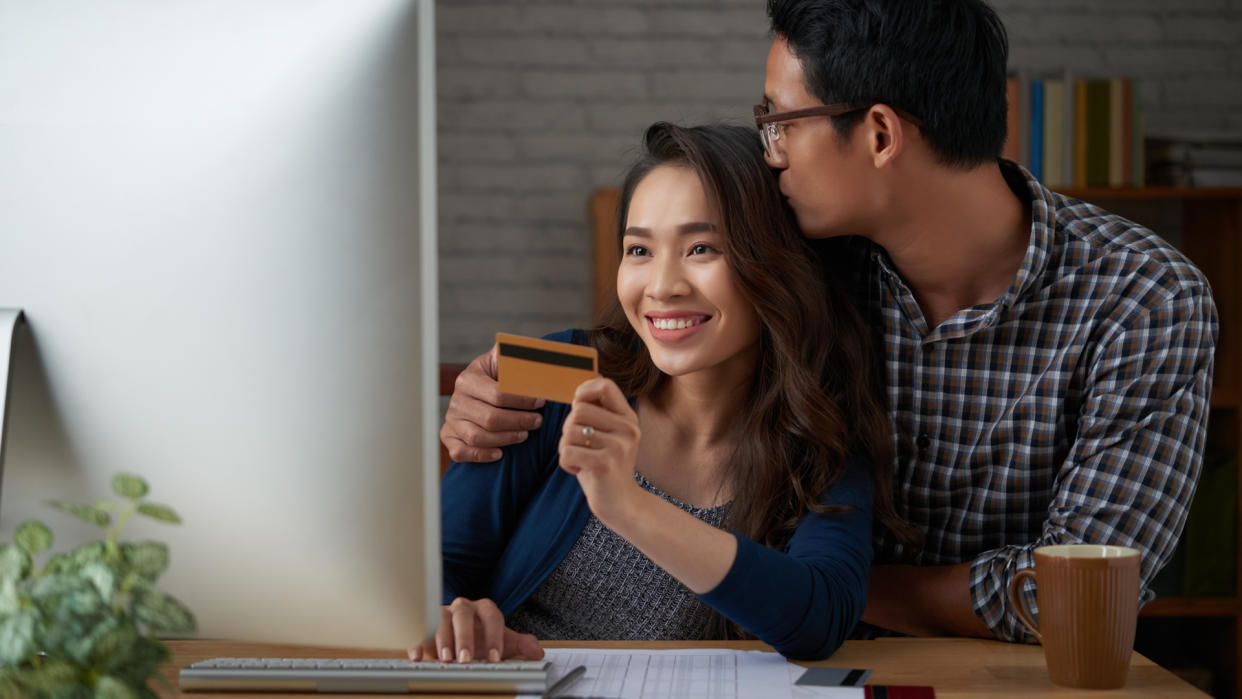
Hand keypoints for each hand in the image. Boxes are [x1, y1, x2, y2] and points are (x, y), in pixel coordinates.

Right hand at [408, 597, 543, 662]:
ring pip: (440, 618)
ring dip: (442, 640)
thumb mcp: (503, 643)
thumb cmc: (482, 639)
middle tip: (465, 659)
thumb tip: (538, 652)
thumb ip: (521, 645)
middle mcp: (463, 607)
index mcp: (485, 609)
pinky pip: (420, 627)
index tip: (494, 658)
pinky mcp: (425, 623)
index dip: (494, 637)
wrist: (460, 639)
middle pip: (463, 615)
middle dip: (464, 637)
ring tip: (445, 659)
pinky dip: (417, 641)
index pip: (492, 617)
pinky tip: (418, 656)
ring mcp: (443, 613)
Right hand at [441, 345, 544, 462]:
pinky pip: (460, 452)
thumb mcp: (503, 361)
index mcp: (468, 378)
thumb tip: (533, 352)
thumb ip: (516, 355)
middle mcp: (456, 400)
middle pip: (490, 418)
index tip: (540, 402)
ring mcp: (451, 420)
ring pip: (478, 437)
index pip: (498, 394)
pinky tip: (499, 453)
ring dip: (506, 438)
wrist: (477, 389)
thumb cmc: (495, 377)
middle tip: (537, 421)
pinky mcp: (448, 436)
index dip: (522, 400)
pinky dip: (480, 455)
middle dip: (519, 421)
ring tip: (524, 434)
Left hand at [557, 377, 642, 526]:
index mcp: (628, 418)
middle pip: (578, 410)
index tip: (578, 407)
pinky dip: (565, 463)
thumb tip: (586, 384)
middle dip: (568, 428)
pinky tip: (578, 470)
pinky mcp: (604, 464)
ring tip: (580, 460)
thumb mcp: (608, 435)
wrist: (622, 504)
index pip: (605, 385)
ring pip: (569, 432)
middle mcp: (627, 429)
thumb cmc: (606, 466)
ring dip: (565, 448)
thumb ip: (598, 413)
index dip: (584, 391)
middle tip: (579, 446)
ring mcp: (618, 447)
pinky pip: (567, 451)